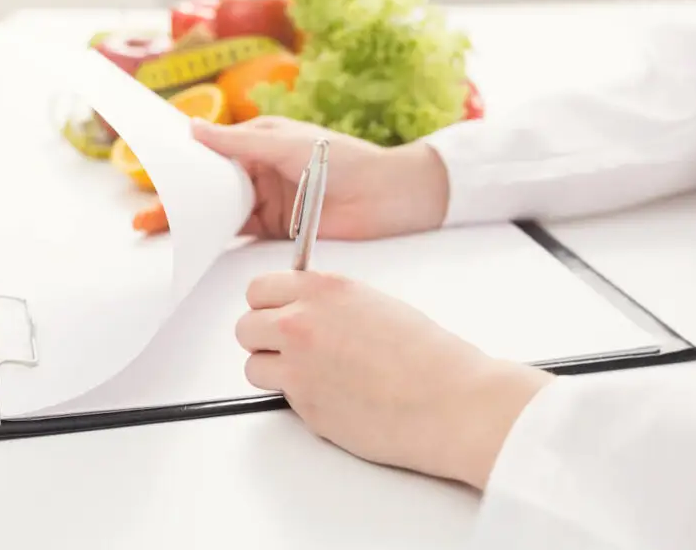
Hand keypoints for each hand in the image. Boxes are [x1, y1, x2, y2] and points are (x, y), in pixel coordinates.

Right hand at [132, 116, 449, 239]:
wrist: (385, 198)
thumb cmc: (343, 159)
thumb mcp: (286, 144)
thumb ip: (239, 141)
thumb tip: (194, 128)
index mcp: (259, 141)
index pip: (211, 148)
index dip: (181, 158)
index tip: (149, 164)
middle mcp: (258, 169)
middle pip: (209, 184)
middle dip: (177, 198)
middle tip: (145, 213)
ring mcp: (265, 199)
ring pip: (219, 210)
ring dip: (191, 220)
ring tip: (156, 229)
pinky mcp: (276, 227)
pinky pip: (238, 231)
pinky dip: (215, 237)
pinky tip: (193, 242)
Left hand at [236, 269, 553, 489]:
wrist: (450, 400)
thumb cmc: (428, 357)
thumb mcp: (372, 304)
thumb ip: (328, 304)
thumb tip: (304, 312)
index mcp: (323, 290)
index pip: (258, 288)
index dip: (267, 303)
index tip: (274, 312)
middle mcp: (302, 323)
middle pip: (245, 326)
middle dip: (263, 338)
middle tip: (286, 347)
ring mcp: (298, 367)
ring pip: (252, 366)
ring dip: (274, 371)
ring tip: (309, 375)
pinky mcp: (303, 407)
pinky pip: (280, 398)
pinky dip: (297, 399)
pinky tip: (332, 395)